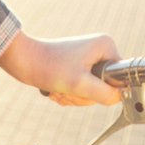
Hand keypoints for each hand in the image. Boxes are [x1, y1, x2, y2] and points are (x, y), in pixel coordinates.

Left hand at [0, 31, 121, 105]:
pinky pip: (81, 91)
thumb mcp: (79, 84)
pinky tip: (57, 88)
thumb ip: (104, 93)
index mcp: (106, 46)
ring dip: (74, 96)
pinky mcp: (79, 68)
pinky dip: (69, 94)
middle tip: (68, 88)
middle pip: (105, 87)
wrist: (25, 61)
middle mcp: (100, 50)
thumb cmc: (49, 67)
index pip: (120, 78)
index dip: (104, 90)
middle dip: (84, 95)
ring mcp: (89, 59)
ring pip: (92, 92)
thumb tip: (119, 98)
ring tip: (60, 88)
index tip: (85, 87)